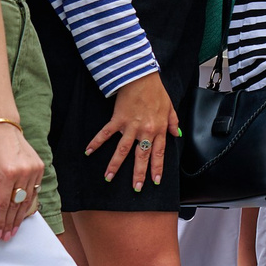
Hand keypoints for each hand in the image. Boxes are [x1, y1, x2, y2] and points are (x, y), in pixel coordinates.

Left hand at [0, 121, 43, 240]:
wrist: (2, 128)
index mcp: (7, 173)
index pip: (3, 204)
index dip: (0, 221)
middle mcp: (24, 173)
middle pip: (17, 205)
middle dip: (10, 223)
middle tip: (6, 236)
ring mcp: (34, 170)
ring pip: (27, 199)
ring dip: (20, 216)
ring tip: (14, 229)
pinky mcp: (40, 167)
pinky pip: (34, 190)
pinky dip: (28, 202)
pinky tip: (23, 212)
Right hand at [87, 72, 178, 189]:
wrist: (142, 77)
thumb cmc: (156, 91)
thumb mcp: (170, 107)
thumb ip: (173, 122)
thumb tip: (177, 134)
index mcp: (159, 129)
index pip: (158, 154)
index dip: (156, 168)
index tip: (155, 181)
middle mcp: (145, 131)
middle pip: (141, 156)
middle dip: (138, 174)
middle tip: (135, 188)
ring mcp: (131, 126)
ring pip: (123, 150)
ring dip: (115, 165)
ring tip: (109, 178)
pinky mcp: (118, 119)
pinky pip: (106, 133)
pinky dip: (96, 142)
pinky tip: (88, 152)